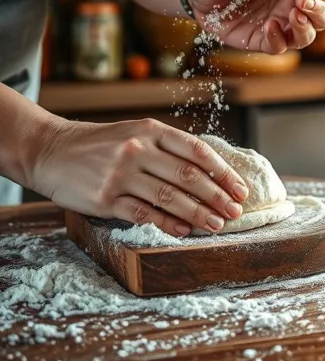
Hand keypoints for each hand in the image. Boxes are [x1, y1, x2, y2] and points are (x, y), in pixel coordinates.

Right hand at [31, 119, 249, 235]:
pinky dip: (167, 224)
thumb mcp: (135, 133)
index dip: (223, 172)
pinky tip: (185, 230)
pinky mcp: (105, 199)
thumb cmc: (101, 144)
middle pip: (188, 176)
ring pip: (170, 197)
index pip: (197, 151)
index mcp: (150, 130)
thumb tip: (211, 173)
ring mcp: (120, 174)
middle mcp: (137, 149)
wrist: (48, 150)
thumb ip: (168, 149)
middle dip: (217, 196)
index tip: (240, 189)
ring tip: (217, 225)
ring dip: (198, 213)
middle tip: (236, 212)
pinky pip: (143, 214)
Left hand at [185, 0, 324, 53]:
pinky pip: (280, 46)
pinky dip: (278, 39)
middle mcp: (290, 4)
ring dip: (306, 27)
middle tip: (302, 2)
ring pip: (309, 33)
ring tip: (293, 15)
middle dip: (319, 9)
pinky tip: (268, 26)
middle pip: (324, 14)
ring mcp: (279, 24)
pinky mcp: (262, 40)